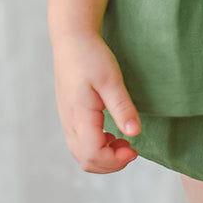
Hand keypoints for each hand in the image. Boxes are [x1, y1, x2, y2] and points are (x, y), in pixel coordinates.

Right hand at [52, 31, 140, 172]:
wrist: (72, 39)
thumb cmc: (90, 56)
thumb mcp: (111, 79)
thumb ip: (122, 108)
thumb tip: (135, 133)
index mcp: (79, 116)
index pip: (93, 155)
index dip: (115, 160)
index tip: (134, 149)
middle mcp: (69, 123)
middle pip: (86, 160)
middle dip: (111, 163)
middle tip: (131, 149)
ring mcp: (67, 120)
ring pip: (81, 154)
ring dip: (104, 156)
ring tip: (124, 142)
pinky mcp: (70, 116)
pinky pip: (80, 143)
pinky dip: (97, 147)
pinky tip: (112, 134)